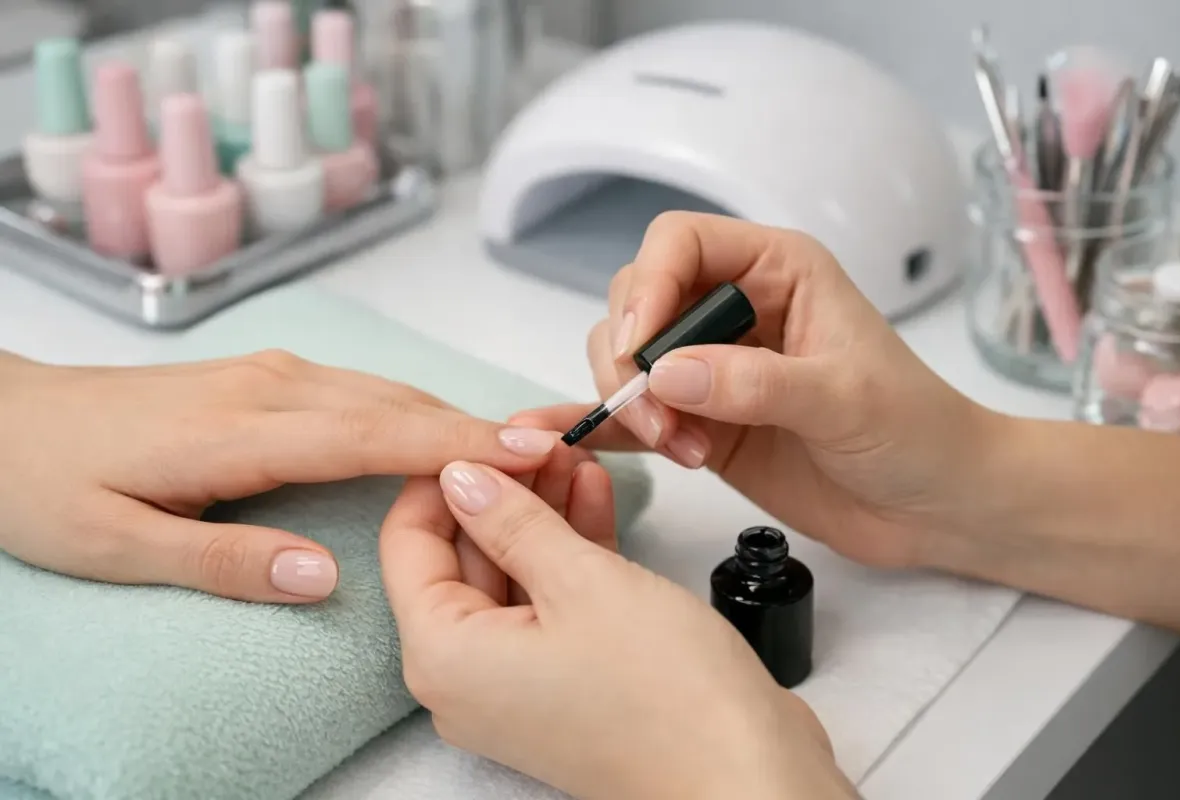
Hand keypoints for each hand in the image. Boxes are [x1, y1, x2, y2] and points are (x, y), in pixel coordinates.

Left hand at [0, 349, 559, 602]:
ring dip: (456, 413)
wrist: (0, 418)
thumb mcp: (114, 546)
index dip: (461, 444)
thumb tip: (324, 576)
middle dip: (483, 425)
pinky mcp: (264, 375)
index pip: (376, 434)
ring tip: (525, 439)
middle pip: (398, 404)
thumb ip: (224, 561)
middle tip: (564, 448)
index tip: (534, 453)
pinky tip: (442, 426)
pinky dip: (415, 407)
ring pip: (385, 389)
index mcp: (239, 432)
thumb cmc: (47, 485)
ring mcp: (269, 373)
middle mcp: (268, 388)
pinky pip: (360, 387)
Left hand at [381, 457, 854, 799]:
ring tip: (576, 455)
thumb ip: (513, 521)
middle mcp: (467, 678)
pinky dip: (569, 552)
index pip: (407, 543)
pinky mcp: (564, 682)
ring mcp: (517, 684)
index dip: (444, 479)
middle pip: (461, 558)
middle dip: (505, 491)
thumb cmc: (664, 695)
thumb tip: (462, 476)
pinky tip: (594, 496)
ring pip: (512, 575)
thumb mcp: (580, 581)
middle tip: (543, 440)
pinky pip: (549, 603)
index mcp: (444, 657)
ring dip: (543, 514)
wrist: (746, 774)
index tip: (488, 435)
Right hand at [512, 212, 1003, 567]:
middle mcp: (735, 310)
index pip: (681, 243)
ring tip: (681, 451)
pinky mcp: (702, 423)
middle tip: (659, 420)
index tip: (640, 348)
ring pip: (627, 357)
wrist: (937, 507)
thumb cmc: (916, 432)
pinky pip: (637, 415)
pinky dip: (606, 427)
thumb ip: (756, 383)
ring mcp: (713, 369)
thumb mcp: (845, 398)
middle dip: (630, 358)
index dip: (649, 286)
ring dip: (630, 402)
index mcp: (777, 271)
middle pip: (638, 301)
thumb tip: (665, 374)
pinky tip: (577, 442)